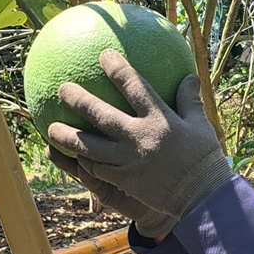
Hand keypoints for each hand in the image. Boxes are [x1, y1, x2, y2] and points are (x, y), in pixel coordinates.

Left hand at [46, 50, 232, 221]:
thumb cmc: (203, 159)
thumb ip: (190, 99)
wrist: (202, 198)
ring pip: (90, 147)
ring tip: (50, 129)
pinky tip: (74, 158)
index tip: (104, 55)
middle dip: (79, 100)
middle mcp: (140, 138)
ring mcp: (129, 161)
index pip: (135, 87)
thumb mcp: (200, 125)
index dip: (118, 69)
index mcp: (159, 120)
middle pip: (101, 115)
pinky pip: (98, 170)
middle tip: (62, 89)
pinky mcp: (124, 181)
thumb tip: (190, 75)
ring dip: (67, 137)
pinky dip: (84, 162)